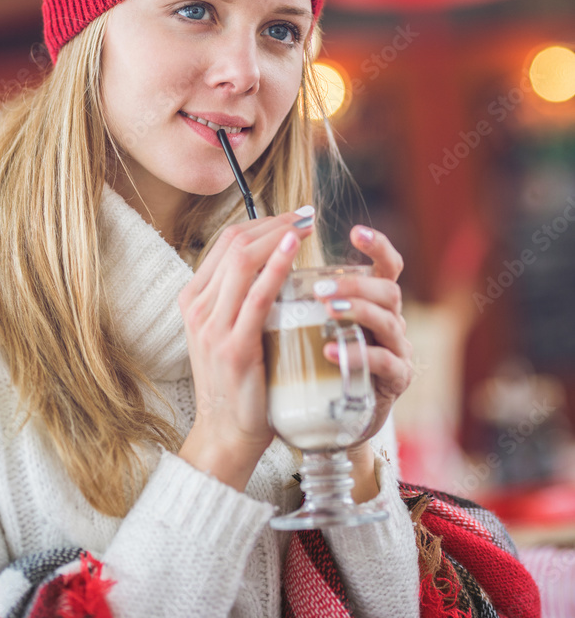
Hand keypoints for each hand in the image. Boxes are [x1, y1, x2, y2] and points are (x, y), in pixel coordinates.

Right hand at [178, 211, 313, 489]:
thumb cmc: (238, 383)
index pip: (225, 244)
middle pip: (233, 245)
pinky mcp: (234, 346)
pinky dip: (275, 266)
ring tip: (305, 224)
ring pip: (242, 261)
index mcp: (193, 301)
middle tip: (305, 213)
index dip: (260, 223)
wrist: (226, 434)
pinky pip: (256, 295)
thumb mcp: (228, 332)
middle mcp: (197, 308)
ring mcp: (212, 327)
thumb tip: (275, 264)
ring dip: (278, 235)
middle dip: (272, 222)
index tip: (292, 216)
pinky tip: (294, 249)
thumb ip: (241, 300)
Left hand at [316, 226, 411, 443]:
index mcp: (371, 301)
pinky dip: (358, 354)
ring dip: (358, 310)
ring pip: (390, 321)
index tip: (355, 231)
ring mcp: (396, 352)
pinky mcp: (394, 382)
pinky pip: (384, 363)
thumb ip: (297, 293)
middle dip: (356, 284)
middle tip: (320, 287)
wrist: (327, 420)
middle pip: (389, 290)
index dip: (379, 246)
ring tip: (327, 309)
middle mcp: (390, 321)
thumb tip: (255, 255)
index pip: (388, 266)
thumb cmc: (313, 363)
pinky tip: (330, 351)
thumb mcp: (308, 323)